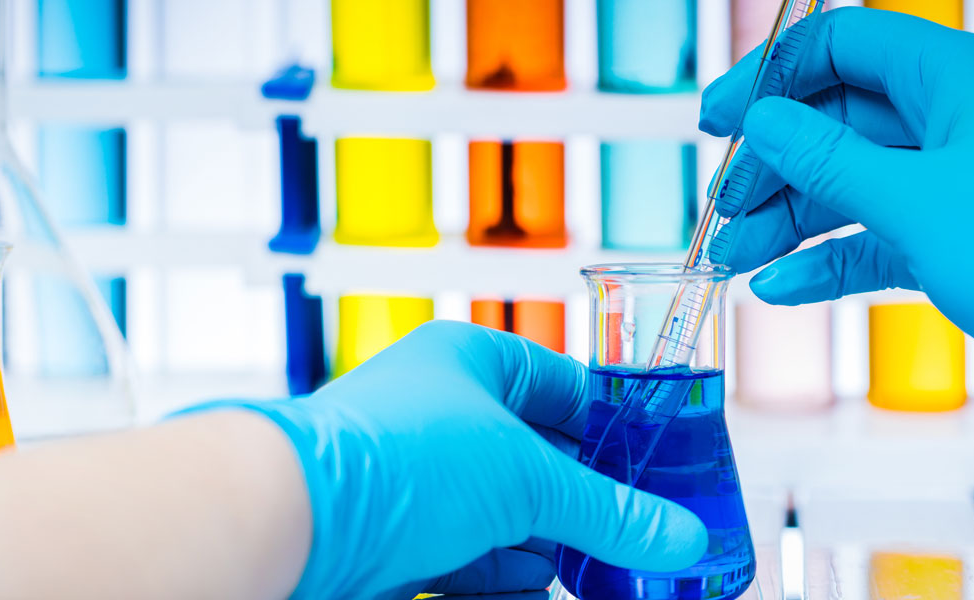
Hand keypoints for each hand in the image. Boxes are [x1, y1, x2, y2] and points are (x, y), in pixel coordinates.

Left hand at [186, 321, 705, 598]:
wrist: (294, 523)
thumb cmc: (393, 456)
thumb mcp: (526, 479)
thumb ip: (609, 512)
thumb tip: (679, 536)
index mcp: (473, 363)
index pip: (564, 388)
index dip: (612, 429)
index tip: (658, 468)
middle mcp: (445, 416)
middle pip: (539, 463)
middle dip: (587, 506)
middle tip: (640, 537)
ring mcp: (422, 482)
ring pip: (507, 519)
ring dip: (551, 552)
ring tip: (605, 577)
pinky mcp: (402, 540)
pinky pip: (471, 561)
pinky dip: (508, 582)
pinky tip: (541, 595)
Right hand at [698, 7, 973, 439]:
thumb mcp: (916, 201)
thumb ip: (829, 158)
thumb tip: (763, 121)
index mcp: (954, 78)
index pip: (842, 46)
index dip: (772, 78)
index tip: (715, 123)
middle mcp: (955, 123)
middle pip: (836, 122)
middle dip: (772, 167)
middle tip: (722, 214)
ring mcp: (956, 186)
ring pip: (849, 186)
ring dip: (787, 222)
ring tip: (730, 261)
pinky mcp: (959, 244)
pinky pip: (875, 239)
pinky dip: (826, 263)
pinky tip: (779, 289)